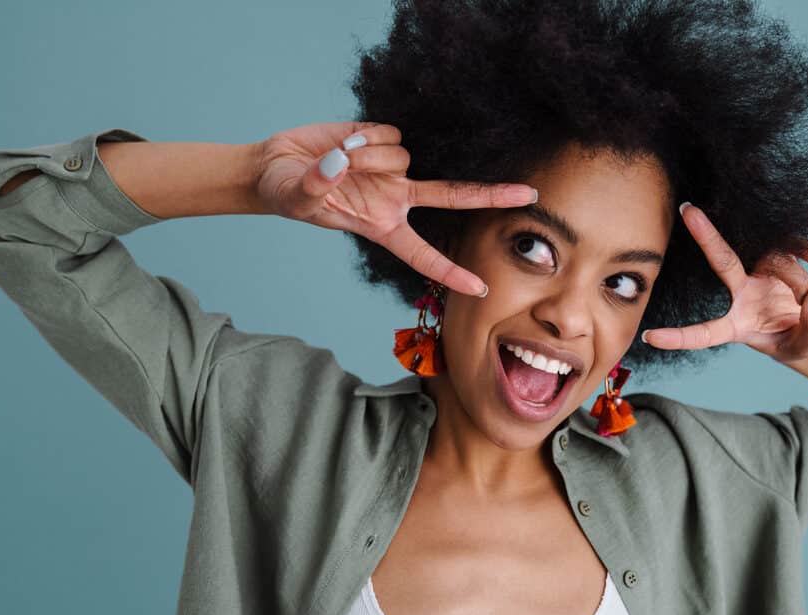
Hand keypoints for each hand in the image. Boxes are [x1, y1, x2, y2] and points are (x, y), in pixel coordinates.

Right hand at [255, 121, 535, 296]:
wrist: (277, 165)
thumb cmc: (289, 194)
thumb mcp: (299, 199)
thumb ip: (318, 186)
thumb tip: (339, 163)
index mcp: (383, 225)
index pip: (423, 254)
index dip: (450, 272)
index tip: (481, 288)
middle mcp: (396, 197)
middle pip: (452, 196)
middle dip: (491, 196)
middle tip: (530, 195)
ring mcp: (393, 166)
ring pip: (404, 156)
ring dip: (369, 157)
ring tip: (339, 162)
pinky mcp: (382, 137)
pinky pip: (390, 133)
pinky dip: (364, 137)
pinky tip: (344, 143)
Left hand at [641, 203, 807, 362]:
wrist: (807, 326)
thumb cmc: (794, 340)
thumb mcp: (805, 345)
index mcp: (736, 324)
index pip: (705, 333)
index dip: (679, 337)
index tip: (650, 337)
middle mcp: (739, 294)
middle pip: (722, 262)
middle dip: (706, 235)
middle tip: (687, 210)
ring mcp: (757, 274)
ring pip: (775, 260)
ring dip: (799, 280)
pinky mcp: (776, 259)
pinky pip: (792, 247)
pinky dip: (807, 251)